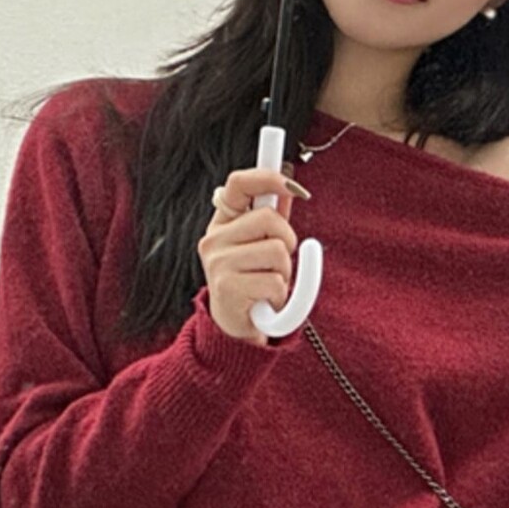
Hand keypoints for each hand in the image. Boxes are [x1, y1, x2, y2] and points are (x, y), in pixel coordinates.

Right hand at [197, 169, 304, 347]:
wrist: (234, 330)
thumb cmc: (251, 284)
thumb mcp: (261, 247)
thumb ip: (273, 218)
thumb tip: (289, 188)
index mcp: (222, 223)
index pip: (239, 184)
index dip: (268, 177)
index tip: (294, 186)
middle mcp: (214, 240)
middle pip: (269, 219)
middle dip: (287, 241)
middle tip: (277, 264)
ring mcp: (218, 263)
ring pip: (277, 252)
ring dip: (285, 273)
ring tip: (268, 285)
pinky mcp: (228, 288)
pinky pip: (275, 282)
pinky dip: (280, 296)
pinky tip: (264, 302)